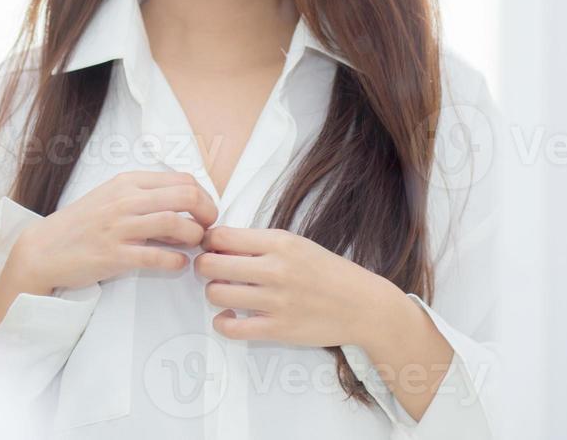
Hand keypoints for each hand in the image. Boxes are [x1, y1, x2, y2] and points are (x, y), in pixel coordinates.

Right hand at [11, 171, 217, 294]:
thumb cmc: (83, 223)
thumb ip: (145, 195)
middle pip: (186, 197)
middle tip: (207, 229)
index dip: (205, 197)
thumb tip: (186, 203)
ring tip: (192, 246)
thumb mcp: (112, 196)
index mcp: (127, 182)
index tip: (205, 213)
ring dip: (194, 237)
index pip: (184, 180)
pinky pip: (157, 257)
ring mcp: (119, 228)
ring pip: (175, 223)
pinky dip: (176, 261)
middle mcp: (125, 200)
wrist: (45, 248)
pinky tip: (177, 263)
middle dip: (208, 213)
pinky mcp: (114, 255)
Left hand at [194, 225, 396, 348]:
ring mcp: (276, 302)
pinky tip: (229, 316)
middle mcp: (275, 270)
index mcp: (279, 243)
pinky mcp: (278, 329)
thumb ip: (258, 243)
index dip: (208, 242)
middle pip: (210, 264)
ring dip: (213, 292)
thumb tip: (217, 243)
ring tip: (226, 292)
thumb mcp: (295, 243)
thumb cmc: (327, 271)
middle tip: (211, 271)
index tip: (212, 248)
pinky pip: (231, 328)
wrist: (362, 305)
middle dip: (203, 266)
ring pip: (215, 294)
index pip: (221, 236)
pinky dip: (222, 322)